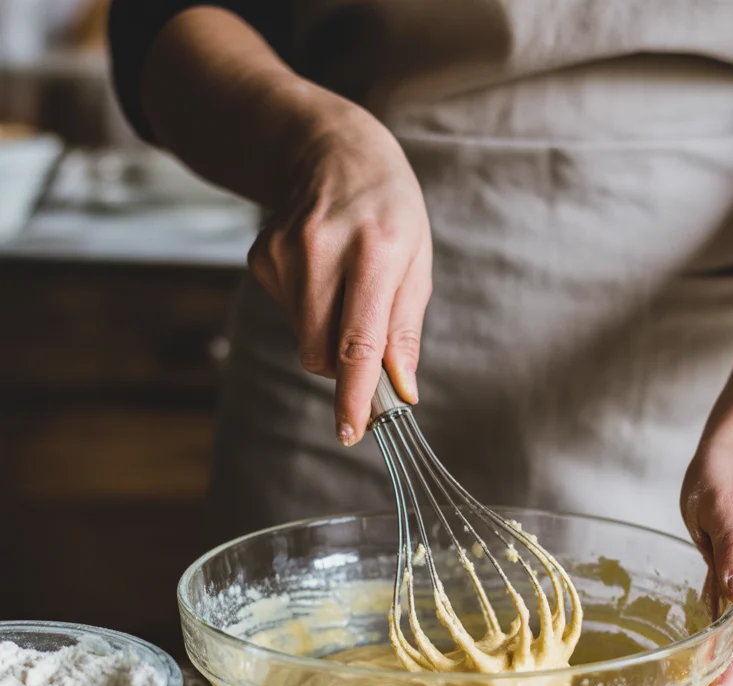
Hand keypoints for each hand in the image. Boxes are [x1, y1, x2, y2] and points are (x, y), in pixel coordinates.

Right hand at [248, 104, 432, 444]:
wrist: (332, 151)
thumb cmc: (389, 212)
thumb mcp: (416, 262)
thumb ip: (405, 330)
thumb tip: (400, 391)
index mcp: (374, 251)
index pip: (359, 341)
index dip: (354, 395)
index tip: (351, 432)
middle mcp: (323, 250)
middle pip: (322, 352)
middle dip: (345, 366)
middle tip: (366, 343)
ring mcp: (284, 251)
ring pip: (304, 339)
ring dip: (327, 334)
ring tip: (345, 287)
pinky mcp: (261, 256)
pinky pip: (288, 315)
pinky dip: (308, 310)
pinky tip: (320, 271)